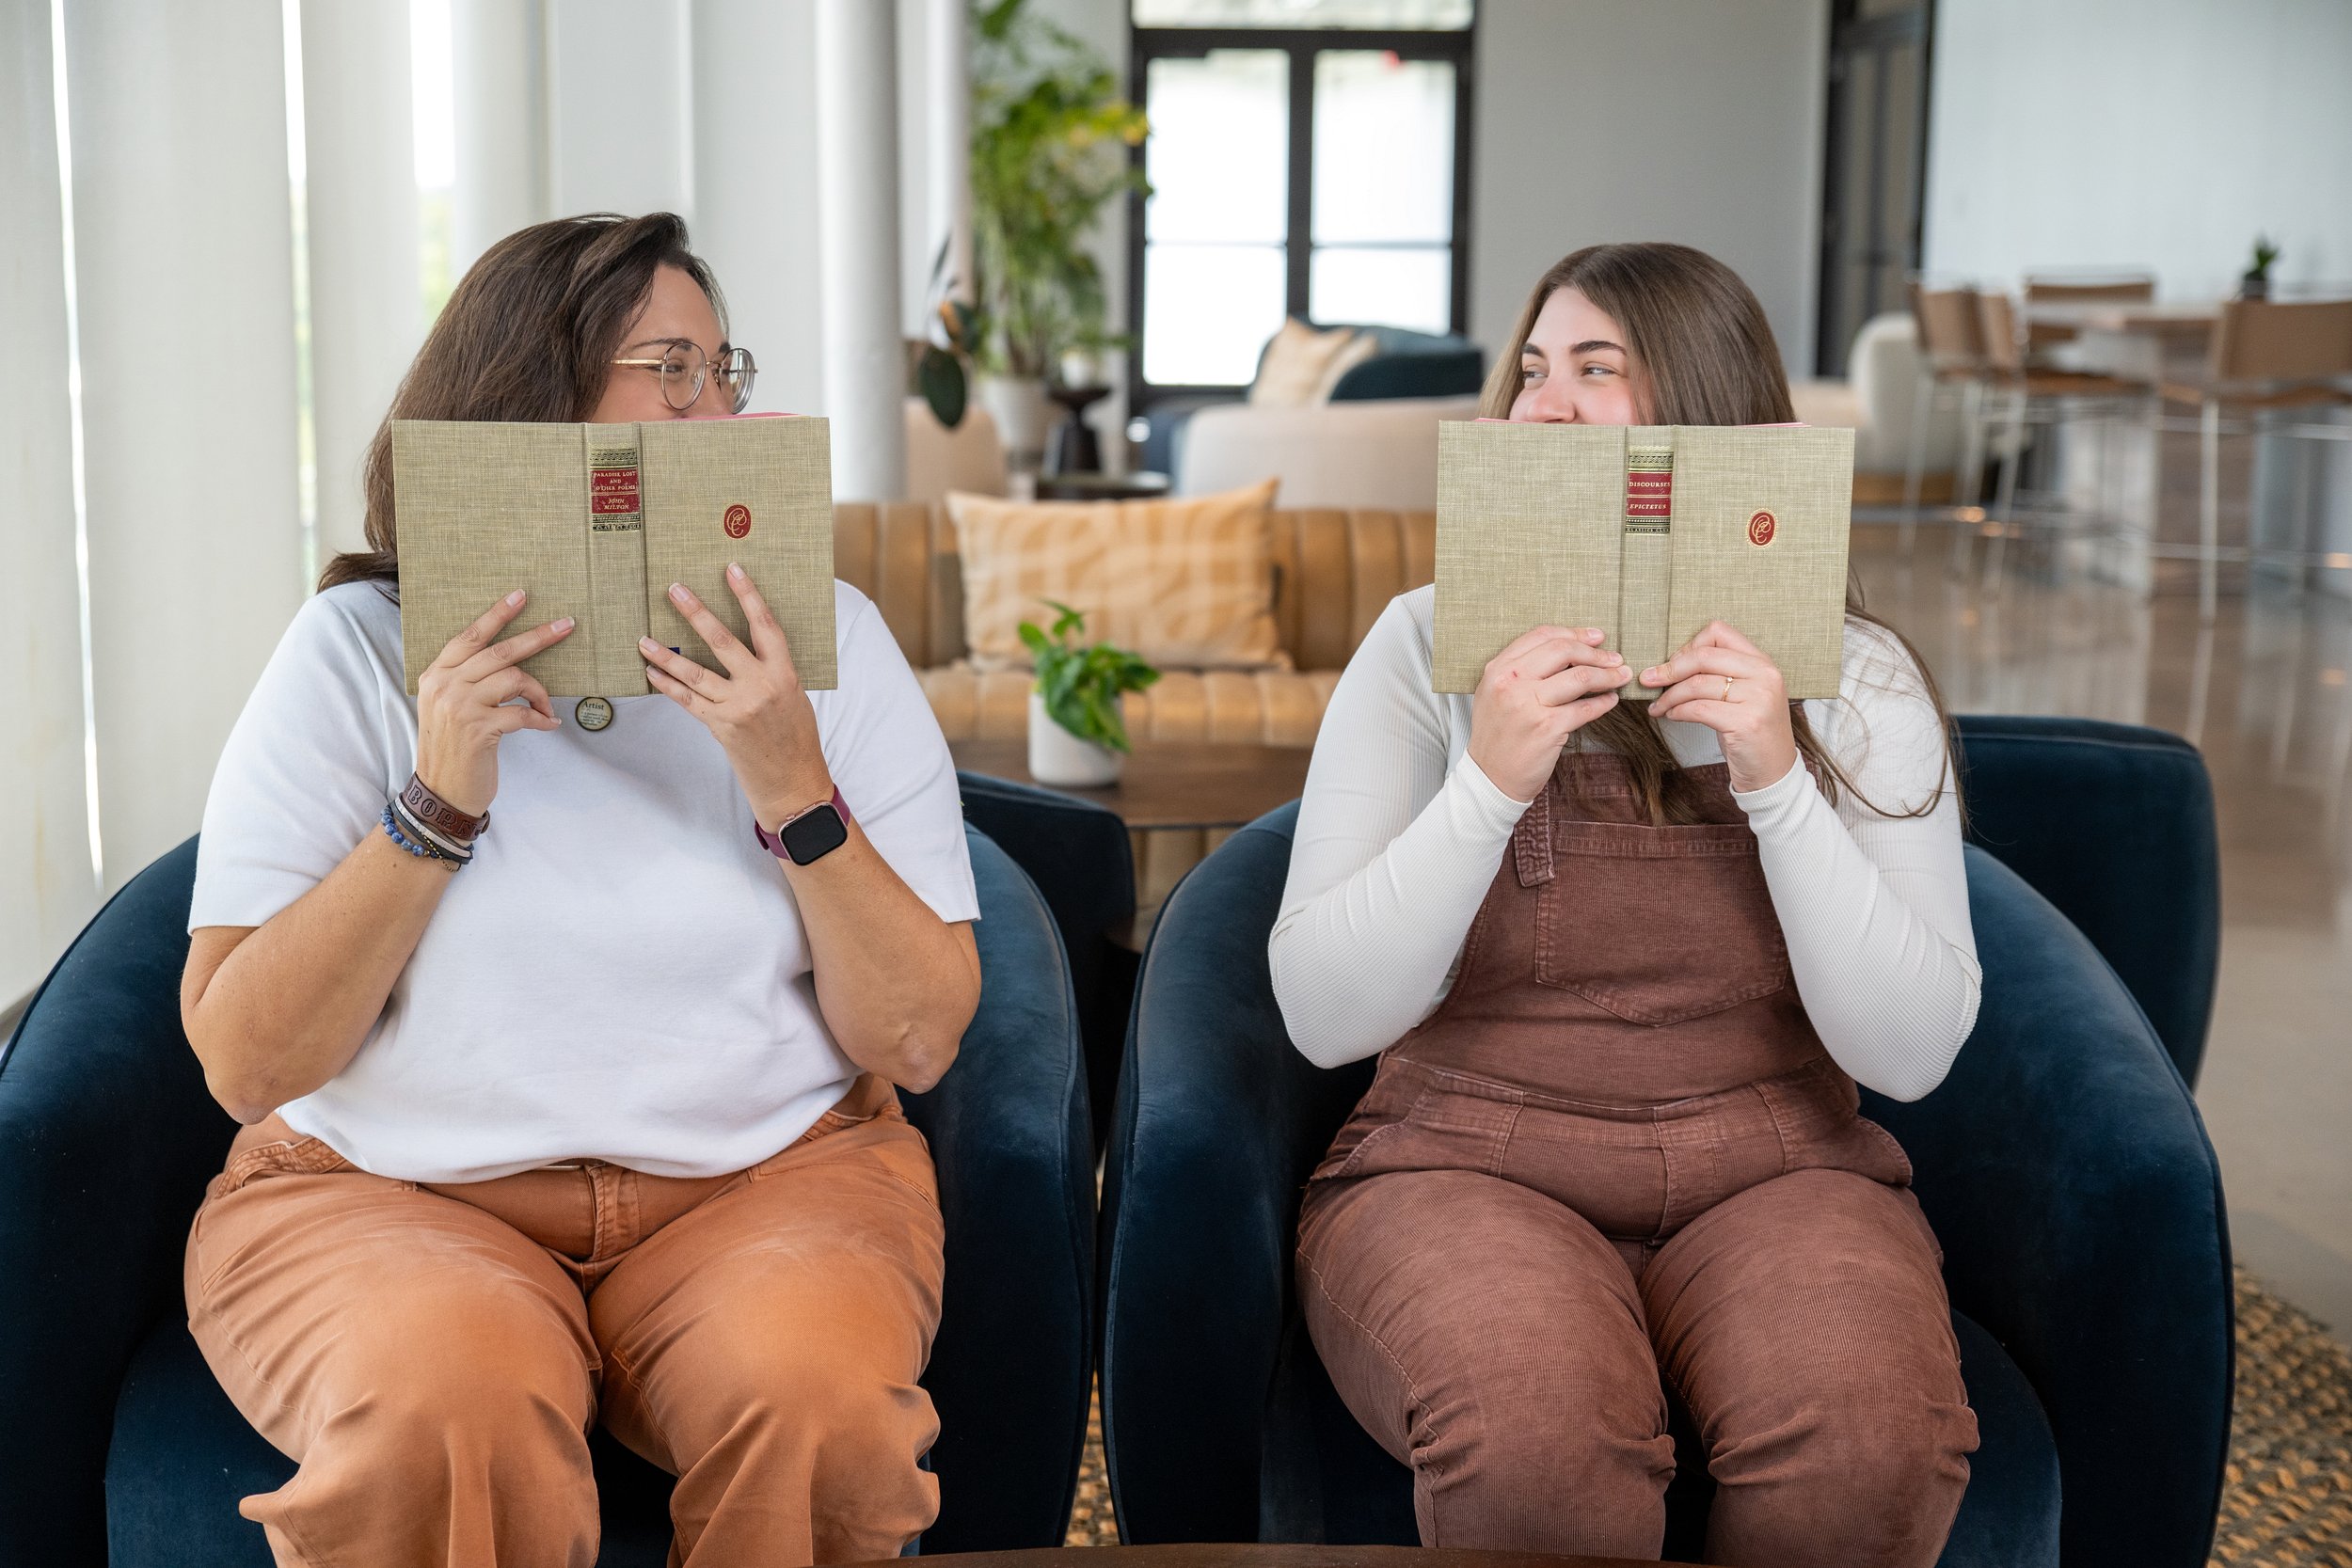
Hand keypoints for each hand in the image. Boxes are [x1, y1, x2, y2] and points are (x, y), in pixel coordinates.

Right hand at [414, 590, 570, 813]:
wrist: (441, 792)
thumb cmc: (453, 748)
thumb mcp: (448, 708)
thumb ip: (466, 681)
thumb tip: (507, 660)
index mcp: (436, 675)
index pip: (470, 636)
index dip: (497, 614)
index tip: (521, 596)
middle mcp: (445, 686)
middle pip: (500, 651)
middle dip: (538, 636)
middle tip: (567, 624)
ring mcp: (461, 707)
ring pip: (515, 678)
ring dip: (540, 692)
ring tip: (545, 707)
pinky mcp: (479, 729)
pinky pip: (523, 713)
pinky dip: (541, 718)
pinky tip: (549, 724)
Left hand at [639, 565, 831, 831]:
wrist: (794, 783)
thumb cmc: (797, 739)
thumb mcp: (795, 697)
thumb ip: (773, 671)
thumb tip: (747, 646)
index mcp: (785, 675)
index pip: (765, 626)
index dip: (749, 596)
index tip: (732, 571)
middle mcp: (760, 688)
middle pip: (722, 642)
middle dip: (696, 614)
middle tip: (675, 590)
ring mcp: (737, 708)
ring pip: (695, 673)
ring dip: (666, 655)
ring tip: (644, 638)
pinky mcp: (720, 727)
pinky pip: (687, 701)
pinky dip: (667, 685)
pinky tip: (651, 671)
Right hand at [1466, 625, 1630, 801]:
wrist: (1490, 777)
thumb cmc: (1498, 734)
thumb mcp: (1496, 693)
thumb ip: (1522, 669)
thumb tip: (1569, 650)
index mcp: (1498, 669)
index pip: (1542, 636)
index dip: (1575, 633)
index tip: (1596, 637)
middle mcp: (1511, 682)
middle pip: (1563, 650)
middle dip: (1596, 653)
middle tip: (1615, 659)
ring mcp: (1529, 705)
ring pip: (1580, 677)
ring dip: (1607, 675)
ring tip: (1620, 676)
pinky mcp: (1547, 728)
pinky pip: (1585, 709)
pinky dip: (1603, 703)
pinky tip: (1610, 701)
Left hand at [1642, 621, 1797, 792]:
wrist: (1772, 772)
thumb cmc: (1750, 732)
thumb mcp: (1743, 695)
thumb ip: (1719, 673)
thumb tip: (1672, 662)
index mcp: (1762, 663)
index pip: (1718, 633)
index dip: (1688, 646)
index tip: (1673, 664)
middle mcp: (1765, 675)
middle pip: (1703, 656)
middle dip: (1669, 668)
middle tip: (1648, 680)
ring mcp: (1758, 698)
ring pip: (1696, 684)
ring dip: (1669, 696)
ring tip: (1659, 706)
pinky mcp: (1746, 723)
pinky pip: (1698, 709)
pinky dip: (1677, 711)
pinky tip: (1672, 716)